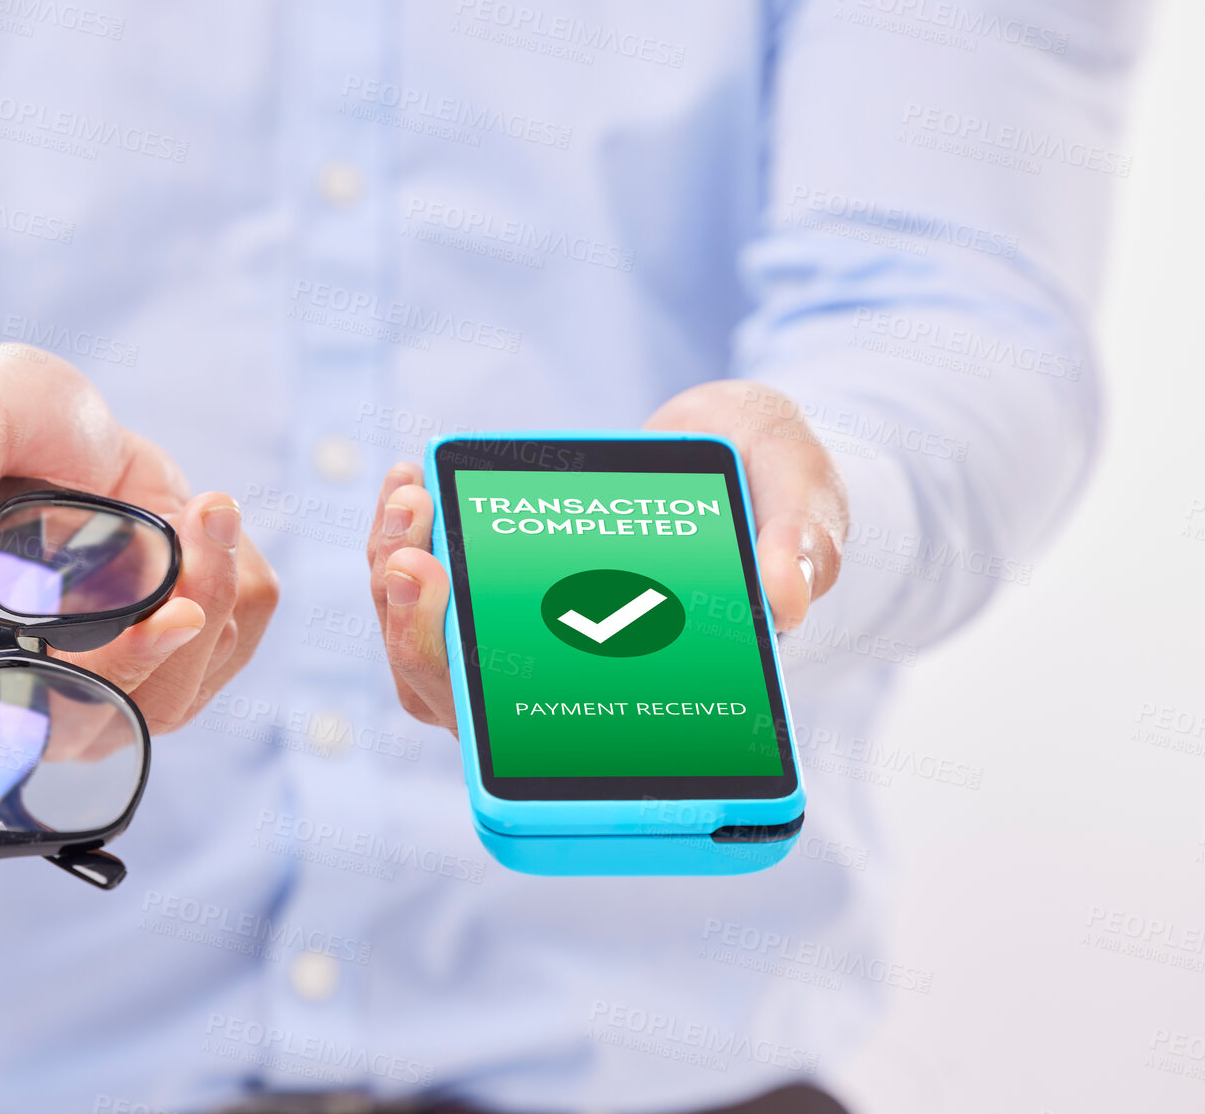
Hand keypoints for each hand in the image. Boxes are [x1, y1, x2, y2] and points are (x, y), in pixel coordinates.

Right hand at [0, 345, 277, 730]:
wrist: (48, 419)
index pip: (34, 706)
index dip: (109, 673)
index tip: (176, 612)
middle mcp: (34, 682)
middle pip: (126, 711)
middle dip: (187, 628)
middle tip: (208, 521)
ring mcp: (106, 676)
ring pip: (186, 687)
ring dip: (216, 585)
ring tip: (200, 506)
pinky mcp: (167, 653)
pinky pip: (232, 641)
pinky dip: (236, 576)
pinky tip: (201, 526)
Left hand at [366, 379, 849, 731]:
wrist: (747, 457)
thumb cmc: (779, 499)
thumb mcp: (810, 504)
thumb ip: (806, 544)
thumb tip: (785, 595)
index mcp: (645, 696)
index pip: (544, 746)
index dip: (479, 701)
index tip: (450, 623)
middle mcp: (572, 683)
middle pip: (458, 696)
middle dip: (415, 630)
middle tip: (409, 556)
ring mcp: (527, 639)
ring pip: (428, 646)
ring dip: (394, 583)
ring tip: (410, 501)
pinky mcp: (503, 587)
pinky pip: (429, 590)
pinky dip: (403, 543)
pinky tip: (410, 487)